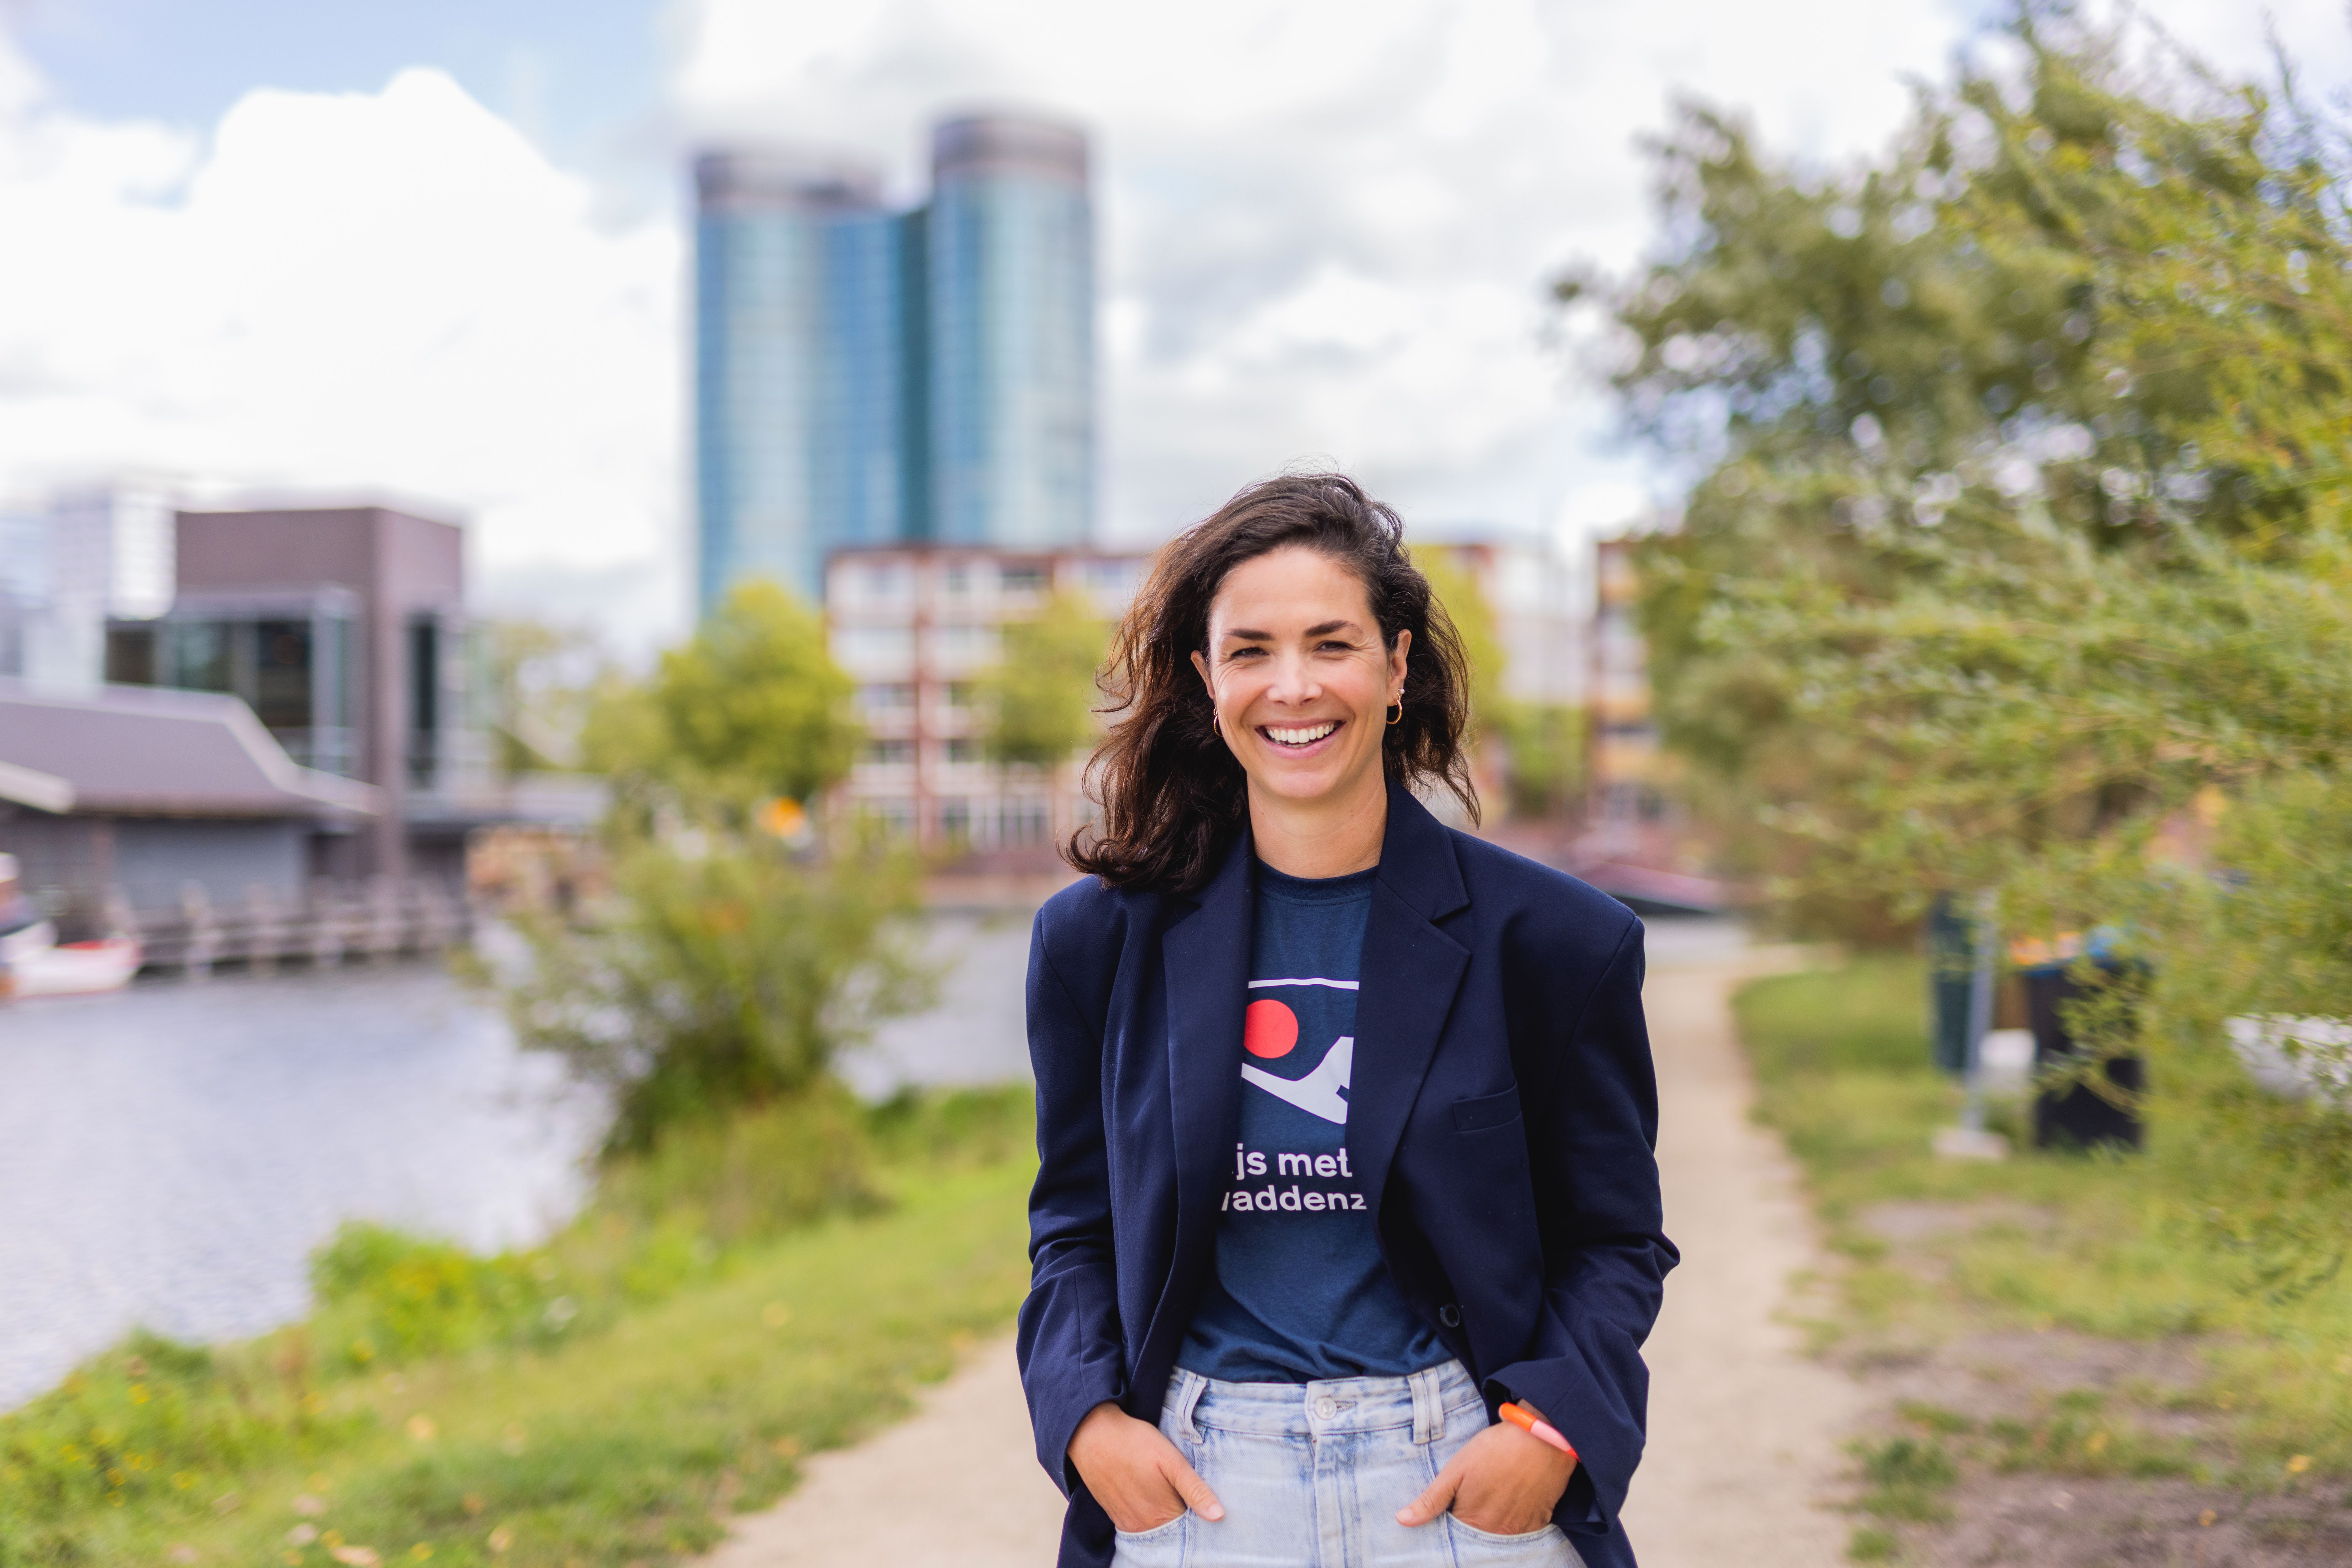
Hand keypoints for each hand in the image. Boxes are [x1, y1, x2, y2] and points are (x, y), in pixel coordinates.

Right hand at [1066, 1401, 1225, 1532]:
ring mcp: (1127, 1523)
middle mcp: (1143, 1527)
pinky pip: (1139, 1526)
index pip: (1190, 1531)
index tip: (1207, 1505)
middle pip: (1173, 1533)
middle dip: (1184, 1520)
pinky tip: (1152, 1497)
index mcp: (1162, 1516)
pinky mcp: (1115, 1516)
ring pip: (1156, 1530)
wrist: (1091, 1433)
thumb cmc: (1134, 1442)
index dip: (1201, 1519)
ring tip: (1170, 1494)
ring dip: (1166, 1519)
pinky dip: (1149, 1518)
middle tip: (1187, 1495)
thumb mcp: (1171, 1461)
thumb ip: (1195, 1490)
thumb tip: (1219, 1516)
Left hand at [1395, 1418, 1575, 1535]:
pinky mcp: (1538, 1522)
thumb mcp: (1456, 1470)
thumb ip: (1431, 1499)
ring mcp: (1519, 1530)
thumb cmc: (1495, 1450)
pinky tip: (1509, 1503)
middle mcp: (1496, 1533)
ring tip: (1490, 1500)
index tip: (1448, 1511)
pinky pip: (1520, 1533)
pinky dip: (1512, 1523)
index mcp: (1472, 1522)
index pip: (1453, 1537)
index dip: (1447, 1524)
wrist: (1543, 1438)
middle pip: (1476, 1539)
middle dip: (1467, 1527)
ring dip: (1490, 1525)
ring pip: (1497, 1538)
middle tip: (1471, 1501)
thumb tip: (1402, 1521)